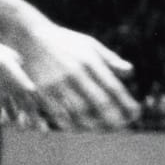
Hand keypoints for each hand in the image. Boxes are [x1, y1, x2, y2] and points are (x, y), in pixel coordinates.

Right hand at [16, 22, 138, 129]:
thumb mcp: (90, 45)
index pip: (113, 88)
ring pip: (79, 113)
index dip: (126, 104)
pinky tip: (80, 128)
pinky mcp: (40, 91)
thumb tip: (130, 72)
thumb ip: (110, 60)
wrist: (28, 35)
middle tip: (122, 127)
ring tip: (104, 129)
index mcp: (90, 61)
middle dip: (113, 119)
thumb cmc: (65, 41)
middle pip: (98, 104)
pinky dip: (71, 124)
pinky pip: (58, 114)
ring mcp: (56, 83)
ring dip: (94, 125)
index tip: (136, 114)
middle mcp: (75, 73)